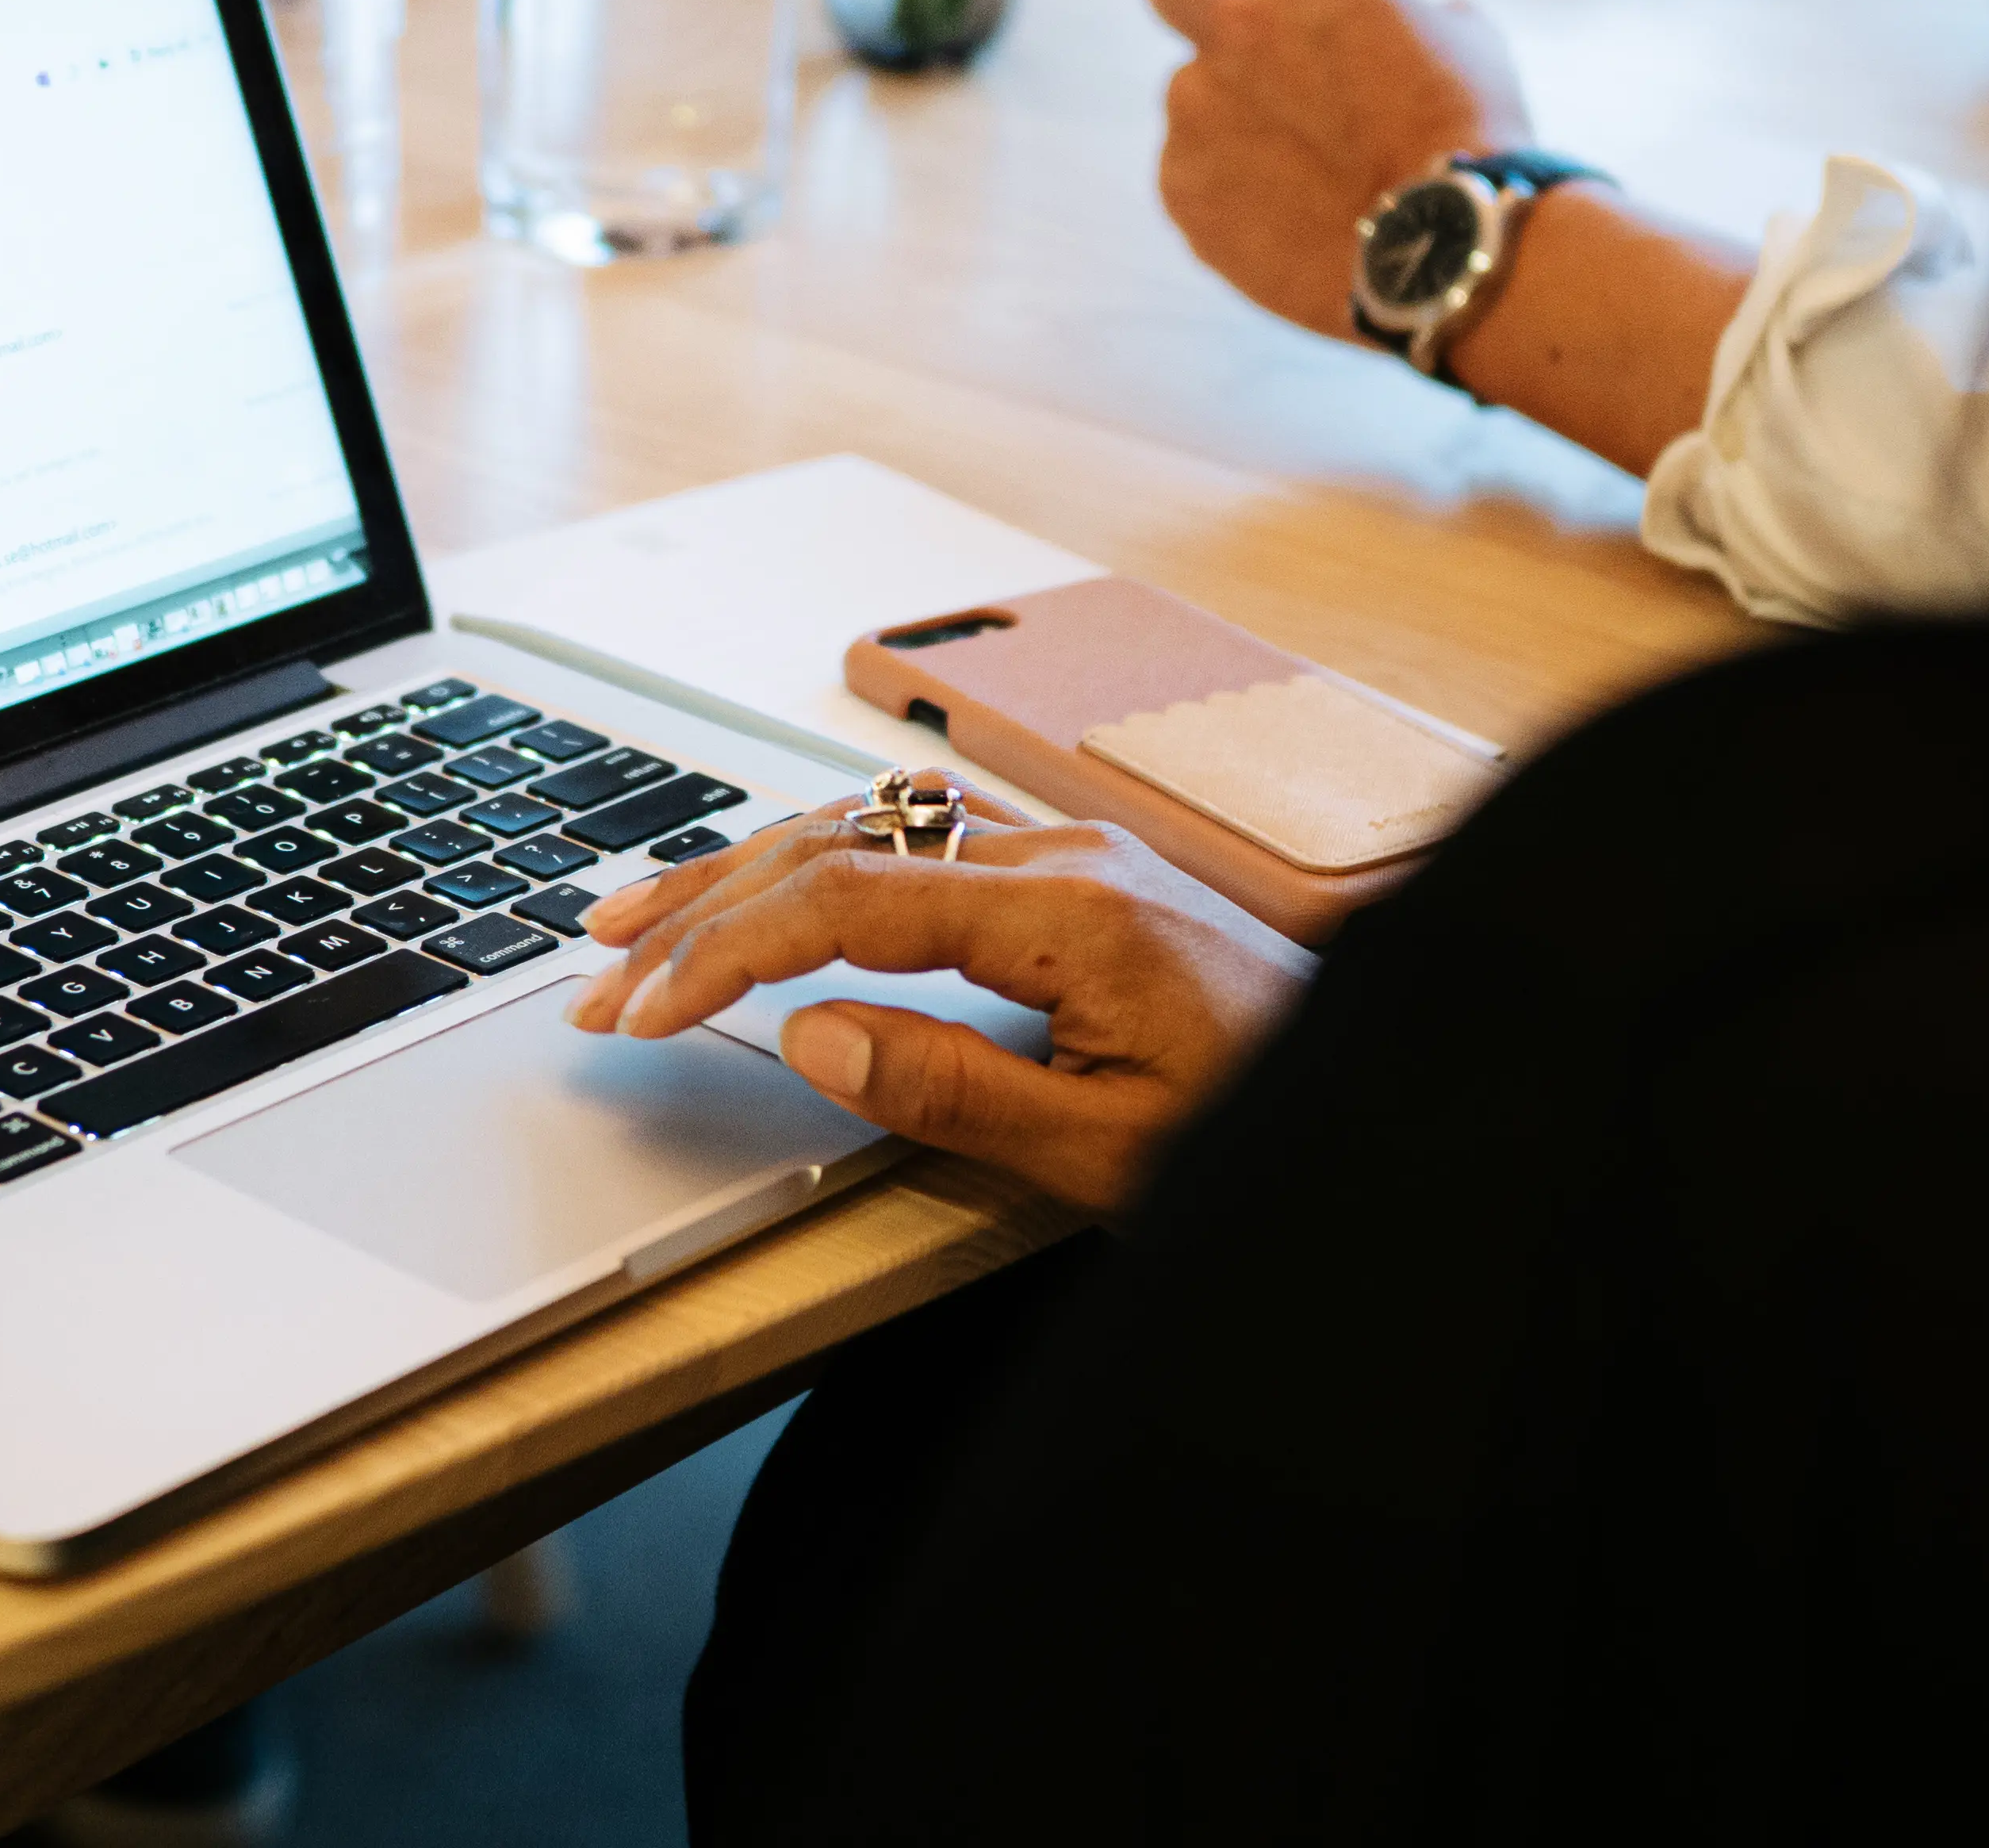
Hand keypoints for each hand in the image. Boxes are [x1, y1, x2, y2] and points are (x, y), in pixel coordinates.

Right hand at [568, 797, 1312, 1213]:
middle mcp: (1062, 858)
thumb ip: (954, 1089)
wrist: (1394, 1107)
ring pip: (869, 832)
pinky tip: (765, 895)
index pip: (847, 905)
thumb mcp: (1110, 1156)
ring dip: (744, 876)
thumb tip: (808, 1033)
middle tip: (595, 970)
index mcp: (1069, 913)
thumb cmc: (1268, 1135)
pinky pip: (917, 848)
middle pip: (838, 848)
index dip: (725, 951)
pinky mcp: (1076, 881)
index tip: (640, 1007)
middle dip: (701, 908)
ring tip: (638, 921)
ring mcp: (1070, 859)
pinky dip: (817, 871)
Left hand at [1151, 0, 1530, 340]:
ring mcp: (1195, 100)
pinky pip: (1188, 170)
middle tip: (1239, 57)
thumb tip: (1420, 13)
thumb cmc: (1469, 135)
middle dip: (1197, 10)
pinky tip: (1287, 215)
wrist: (1445, 248)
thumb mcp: (1464, 37)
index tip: (1287, 11)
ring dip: (1227, 117)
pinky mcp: (1178, 178)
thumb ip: (1410, 9)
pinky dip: (1225, 186)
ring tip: (1304, 171)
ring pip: (1187, 92)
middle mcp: (1236, 16)